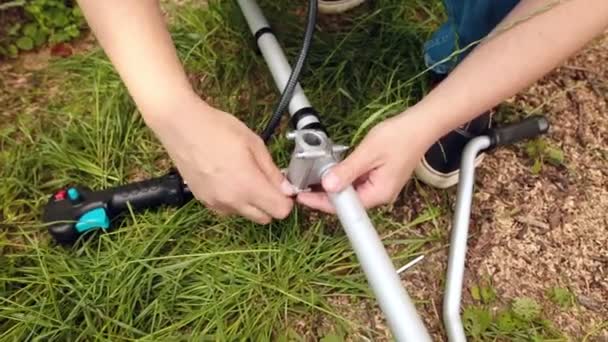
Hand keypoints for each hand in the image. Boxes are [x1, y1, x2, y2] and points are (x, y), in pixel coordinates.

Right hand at [144, 93, 294, 223]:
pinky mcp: (203, 201)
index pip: (280, 211)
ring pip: (245, 215)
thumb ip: (271, 170)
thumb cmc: (218, 129)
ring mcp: (216, 203)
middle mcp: (232, 201)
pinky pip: (227, 209)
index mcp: (248, 186)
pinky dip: (234, 201)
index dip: (286, 200)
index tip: (284, 187)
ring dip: (251, 203)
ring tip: (244, 176)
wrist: (181, 126)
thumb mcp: (254, 143)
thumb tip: (287, 188)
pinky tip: (228, 178)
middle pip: (264, 218)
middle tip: (267, 181)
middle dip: (271, 204)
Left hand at [297, 111, 436, 212]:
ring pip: (350, 192)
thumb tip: (328, 185)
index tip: (302, 196)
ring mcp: (380, 187)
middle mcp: (380, 195)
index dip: (320, 202)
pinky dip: (343, 178)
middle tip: (302, 185)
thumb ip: (347, 170)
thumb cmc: (400, 137)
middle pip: (345, 202)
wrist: (421, 126)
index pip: (343, 207)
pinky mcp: (379, 179)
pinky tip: (332, 170)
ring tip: (313, 177)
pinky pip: (357, 183)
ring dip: (332, 185)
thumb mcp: (368, 152)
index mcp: (378, 193)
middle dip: (323, 194)